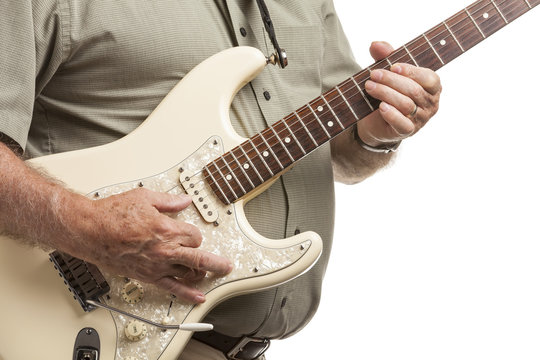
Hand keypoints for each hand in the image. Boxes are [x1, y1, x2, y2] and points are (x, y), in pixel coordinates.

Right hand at [65, 188, 231, 303]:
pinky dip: (188, 294)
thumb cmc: (112, 214)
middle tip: (226, 265)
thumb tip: (184, 200)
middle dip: (217, 262)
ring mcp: (158, 265)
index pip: (195, 235)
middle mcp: (165, 249)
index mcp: (167, 229)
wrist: (90, 231)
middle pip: (200, 258)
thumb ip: (169, 201)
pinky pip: (173, 288)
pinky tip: (198, 297)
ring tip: (206, 272)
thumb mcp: (144, 197)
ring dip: (199, 272)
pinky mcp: (148, 276)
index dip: (194, 233)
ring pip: (189, 273)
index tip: (189, 232)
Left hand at [358, 41, 441, 146]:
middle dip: (391, 81)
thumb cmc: (388, 92)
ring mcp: (421, 119)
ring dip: (386, 94)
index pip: (429, 78)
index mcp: (432, 86)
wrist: (376, 121)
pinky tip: (381, 106)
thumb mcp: (388, 72)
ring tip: (369, 87)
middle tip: (373, 75)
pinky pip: (403, 123)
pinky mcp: (408, 131)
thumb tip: (375, 44)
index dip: (411, 71)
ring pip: (406, 105)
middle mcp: (430, 103)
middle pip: (414, 90)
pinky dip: (391, 114)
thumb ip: (384, 57)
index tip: (392, 66)